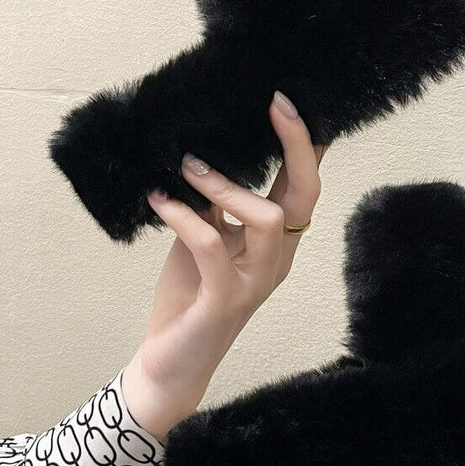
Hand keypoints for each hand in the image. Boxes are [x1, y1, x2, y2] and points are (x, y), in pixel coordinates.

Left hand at [121, 91, 323, 438]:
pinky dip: (186, 216)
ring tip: (187, 168)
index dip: (303, 145)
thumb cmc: (187, 300)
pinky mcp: (225, 300)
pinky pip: (212, 245)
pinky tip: (160, 201)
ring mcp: (255, 281)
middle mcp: (276, 259)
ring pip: (267, 218)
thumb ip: (214, 206)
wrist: (170, 364)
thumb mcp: (203, 241)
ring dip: (226, 185)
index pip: (302, 186)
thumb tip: (205, 154)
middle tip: (277, 106)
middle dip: (295, 147)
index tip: (287, 102)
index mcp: (276, 242)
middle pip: (304, 195)